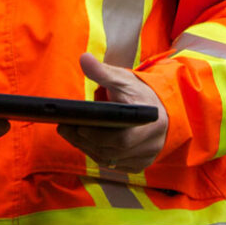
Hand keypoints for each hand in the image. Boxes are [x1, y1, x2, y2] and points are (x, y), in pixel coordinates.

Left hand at [57, 54, 168, 171]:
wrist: (162, 110)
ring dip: (86, 148)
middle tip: (64, 128)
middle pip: (111, 151)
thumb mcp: (122, 79)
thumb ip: (102, 72)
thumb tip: (84, 59)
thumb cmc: (139, 93)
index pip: (122, 138)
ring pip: (110, 160)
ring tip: (69, 133)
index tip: (77, 125)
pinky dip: (96, 154)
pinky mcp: (139, 165)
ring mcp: (145, 157)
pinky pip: (113, 165)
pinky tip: (83, 143)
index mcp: (150, 121)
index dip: (98, 135)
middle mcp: (151, 143)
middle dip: (84, 141)